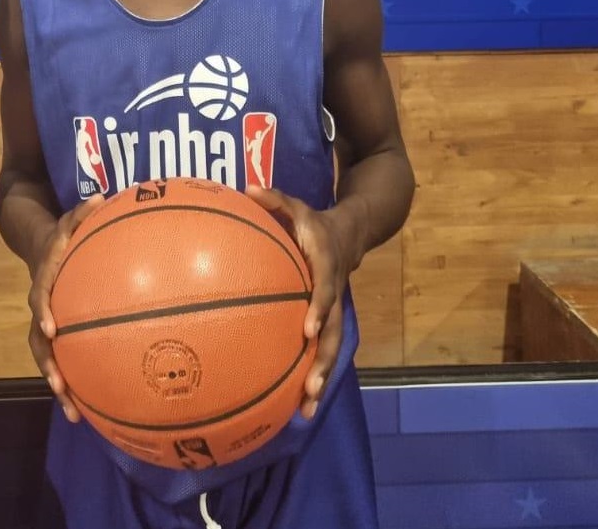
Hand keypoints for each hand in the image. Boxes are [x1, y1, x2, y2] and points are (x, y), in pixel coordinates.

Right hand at [27, 195, 105, 422]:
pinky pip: (61, 359)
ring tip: (74, 413)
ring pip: (47, 358)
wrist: (38, 245)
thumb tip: (100, 198)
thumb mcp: (69, 218)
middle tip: (61, 388)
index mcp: (44, 280)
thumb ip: (83, 212)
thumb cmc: (62, 232)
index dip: (42, 312)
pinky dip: (71, 383)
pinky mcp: (57, 334)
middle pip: (38, 341)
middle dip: (48, 365)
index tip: (50, 329)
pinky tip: (89, 408)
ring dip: (58, 384)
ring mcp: (46, 323)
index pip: (39, 297)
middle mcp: (41, 307)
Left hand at [244, 187, 353, 418]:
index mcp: (326, 267)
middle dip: (323, 361)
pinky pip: (323, 350)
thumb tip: (247, 189)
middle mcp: (334, 294)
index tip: (307, 329)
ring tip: (306, 408)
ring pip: (331, 349)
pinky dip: (314, 375)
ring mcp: (334, 312)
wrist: (350, 235)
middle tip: (310, 388)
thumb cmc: (313, 223)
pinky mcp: (329, 322)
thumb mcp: (297, 206)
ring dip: (322, 378)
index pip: (325, 288)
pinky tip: (297, 404)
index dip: (319, 307)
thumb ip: (274, 199)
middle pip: (334, 333)